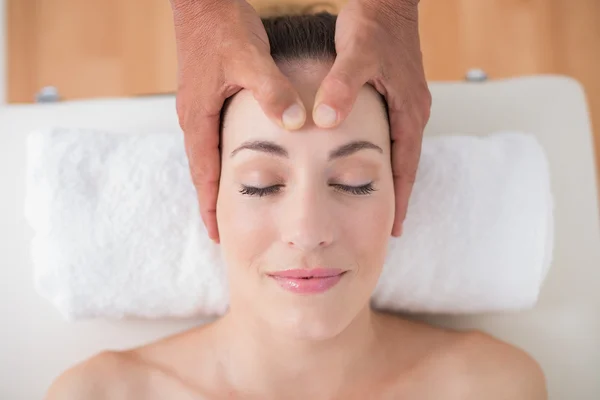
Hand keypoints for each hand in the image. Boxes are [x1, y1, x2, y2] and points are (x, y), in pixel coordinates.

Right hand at [170, 0, 305, 241]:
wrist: (202, 0)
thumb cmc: (223, 28)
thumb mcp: (250, 59)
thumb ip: (272, 92)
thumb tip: (296, 123)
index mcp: (199, 117)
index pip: (203, 174)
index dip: (211, 205)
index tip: (218, 234)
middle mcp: (194, 117)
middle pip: (202, 171)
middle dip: (212, 201)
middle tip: (223, 229)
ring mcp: (199, 107)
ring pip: (207, 155)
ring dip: (216, 181)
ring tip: (230, 204)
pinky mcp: (207, 96)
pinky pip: (212, 138)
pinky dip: (222, 157)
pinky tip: (237, 162)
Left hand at [314, 0, 431, 235]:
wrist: (386, 0)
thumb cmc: (373, 25)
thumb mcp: (355, 54)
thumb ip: (341, 87)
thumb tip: (325, 120)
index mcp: (408, 110)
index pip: (407, 166)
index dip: (399, 197)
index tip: (393, 226)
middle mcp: (411, 111)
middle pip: (406, 164)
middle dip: (396, 194)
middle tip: (384, 224)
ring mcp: (405, 103)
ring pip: (399, 151)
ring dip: (390, 176)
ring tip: (375, 202)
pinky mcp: (395, 94)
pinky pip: (391, 134)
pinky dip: (382, 154)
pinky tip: (367, 162)